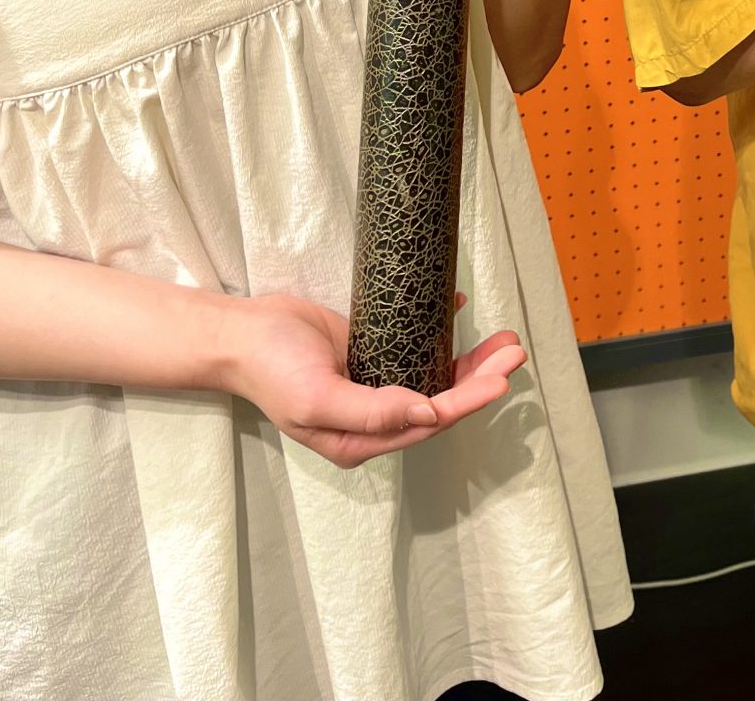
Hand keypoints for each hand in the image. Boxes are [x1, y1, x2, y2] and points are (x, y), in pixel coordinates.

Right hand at [214, 290, 525, 469]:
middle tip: (514, 351)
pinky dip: (441, 333)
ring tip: (505, 340)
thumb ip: (373, 412)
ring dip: (471, 360)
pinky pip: (414, 346)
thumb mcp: (318, 398)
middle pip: (440, 400)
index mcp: (361, 440)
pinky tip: (461, 313)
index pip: (429, 423)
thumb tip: (430, 416)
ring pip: (433, 376)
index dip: (468, 401)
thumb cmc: (272, 370)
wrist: (240, 332)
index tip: (501, 380)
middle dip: (481, 379)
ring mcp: (372, 383)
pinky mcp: (370, 352)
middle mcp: (373, 417)